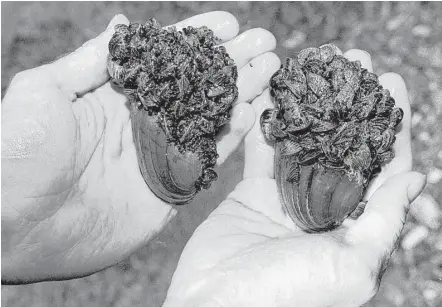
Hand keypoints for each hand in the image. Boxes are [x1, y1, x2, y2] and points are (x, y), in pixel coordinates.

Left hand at [1, 12, 278, 283]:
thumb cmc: (16, 153)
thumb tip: (123, 22)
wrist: (13, 227)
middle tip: (264, 43)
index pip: (166, 60)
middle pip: (197, 86)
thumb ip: (92, 60)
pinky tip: (253, 112)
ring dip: (240, 93)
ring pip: (209, 119)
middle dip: (232, 62)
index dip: (198, 40)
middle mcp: (142, 122)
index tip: (228, 23)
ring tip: (269, 70)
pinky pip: (207, 159)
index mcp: (115, 95)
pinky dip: (232, 137)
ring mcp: (158, 155)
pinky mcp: (168, 189)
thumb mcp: (46, 91)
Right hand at [163, 50, 426, 306]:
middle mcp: (322, 211)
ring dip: (310, 108)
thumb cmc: (285, 299)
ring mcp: (284, 201)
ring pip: (302, 145)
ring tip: (315, 69)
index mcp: (353, 229)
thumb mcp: (350, 268)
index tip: (392, 85)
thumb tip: (415, 179)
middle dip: (350, 106)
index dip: (390, 127)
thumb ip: (382, 223)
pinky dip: (265, 126)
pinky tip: (272, 97)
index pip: (381, 170)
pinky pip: (260, 153)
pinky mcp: (250, 195)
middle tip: (355, 65)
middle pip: (343, 148)